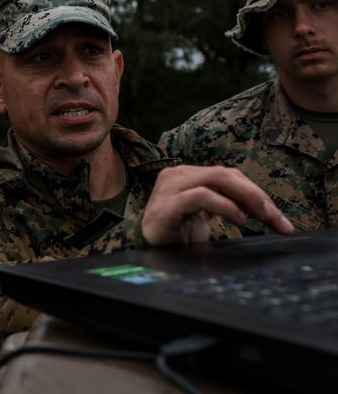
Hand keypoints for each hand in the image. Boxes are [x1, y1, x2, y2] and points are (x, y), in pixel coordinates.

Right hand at [142, 165, 293, 246]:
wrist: (145, 251)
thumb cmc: (177, 234)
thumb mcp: (206, 215)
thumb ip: (228, 204)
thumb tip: (268, 212)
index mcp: (187, 176)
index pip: (228, 175)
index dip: (257, 193)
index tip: (279, 219)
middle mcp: (177, 175)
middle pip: (225, 174)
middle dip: (257, 195)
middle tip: (278, 220)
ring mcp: (170, 188)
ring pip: (216, 179)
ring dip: (247, 198)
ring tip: (262, 218)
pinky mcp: (166, 205)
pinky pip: (201, 196)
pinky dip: (225, 206)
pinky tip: (239, 220)